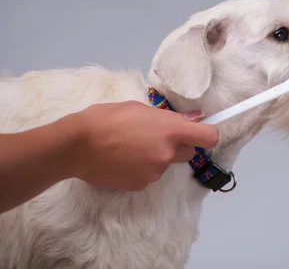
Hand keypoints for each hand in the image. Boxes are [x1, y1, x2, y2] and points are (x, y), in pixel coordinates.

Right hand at [69, 101, 218, 190]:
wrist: (76, 146)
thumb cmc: (106, 118)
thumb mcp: (139, 108)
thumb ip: (169, 116)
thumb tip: (193, 118)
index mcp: (170, 130)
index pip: (208, 137)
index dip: (208, 133)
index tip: (202, 131)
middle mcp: (167, 153)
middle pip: (190, 152)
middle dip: (180, 145)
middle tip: (157, 137)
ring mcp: (155, 172)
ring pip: (167, 164)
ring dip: (158, 157)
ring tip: (132, 147)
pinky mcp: (141, 185)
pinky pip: (150, 175)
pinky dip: (142, 168)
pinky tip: (124, 159)